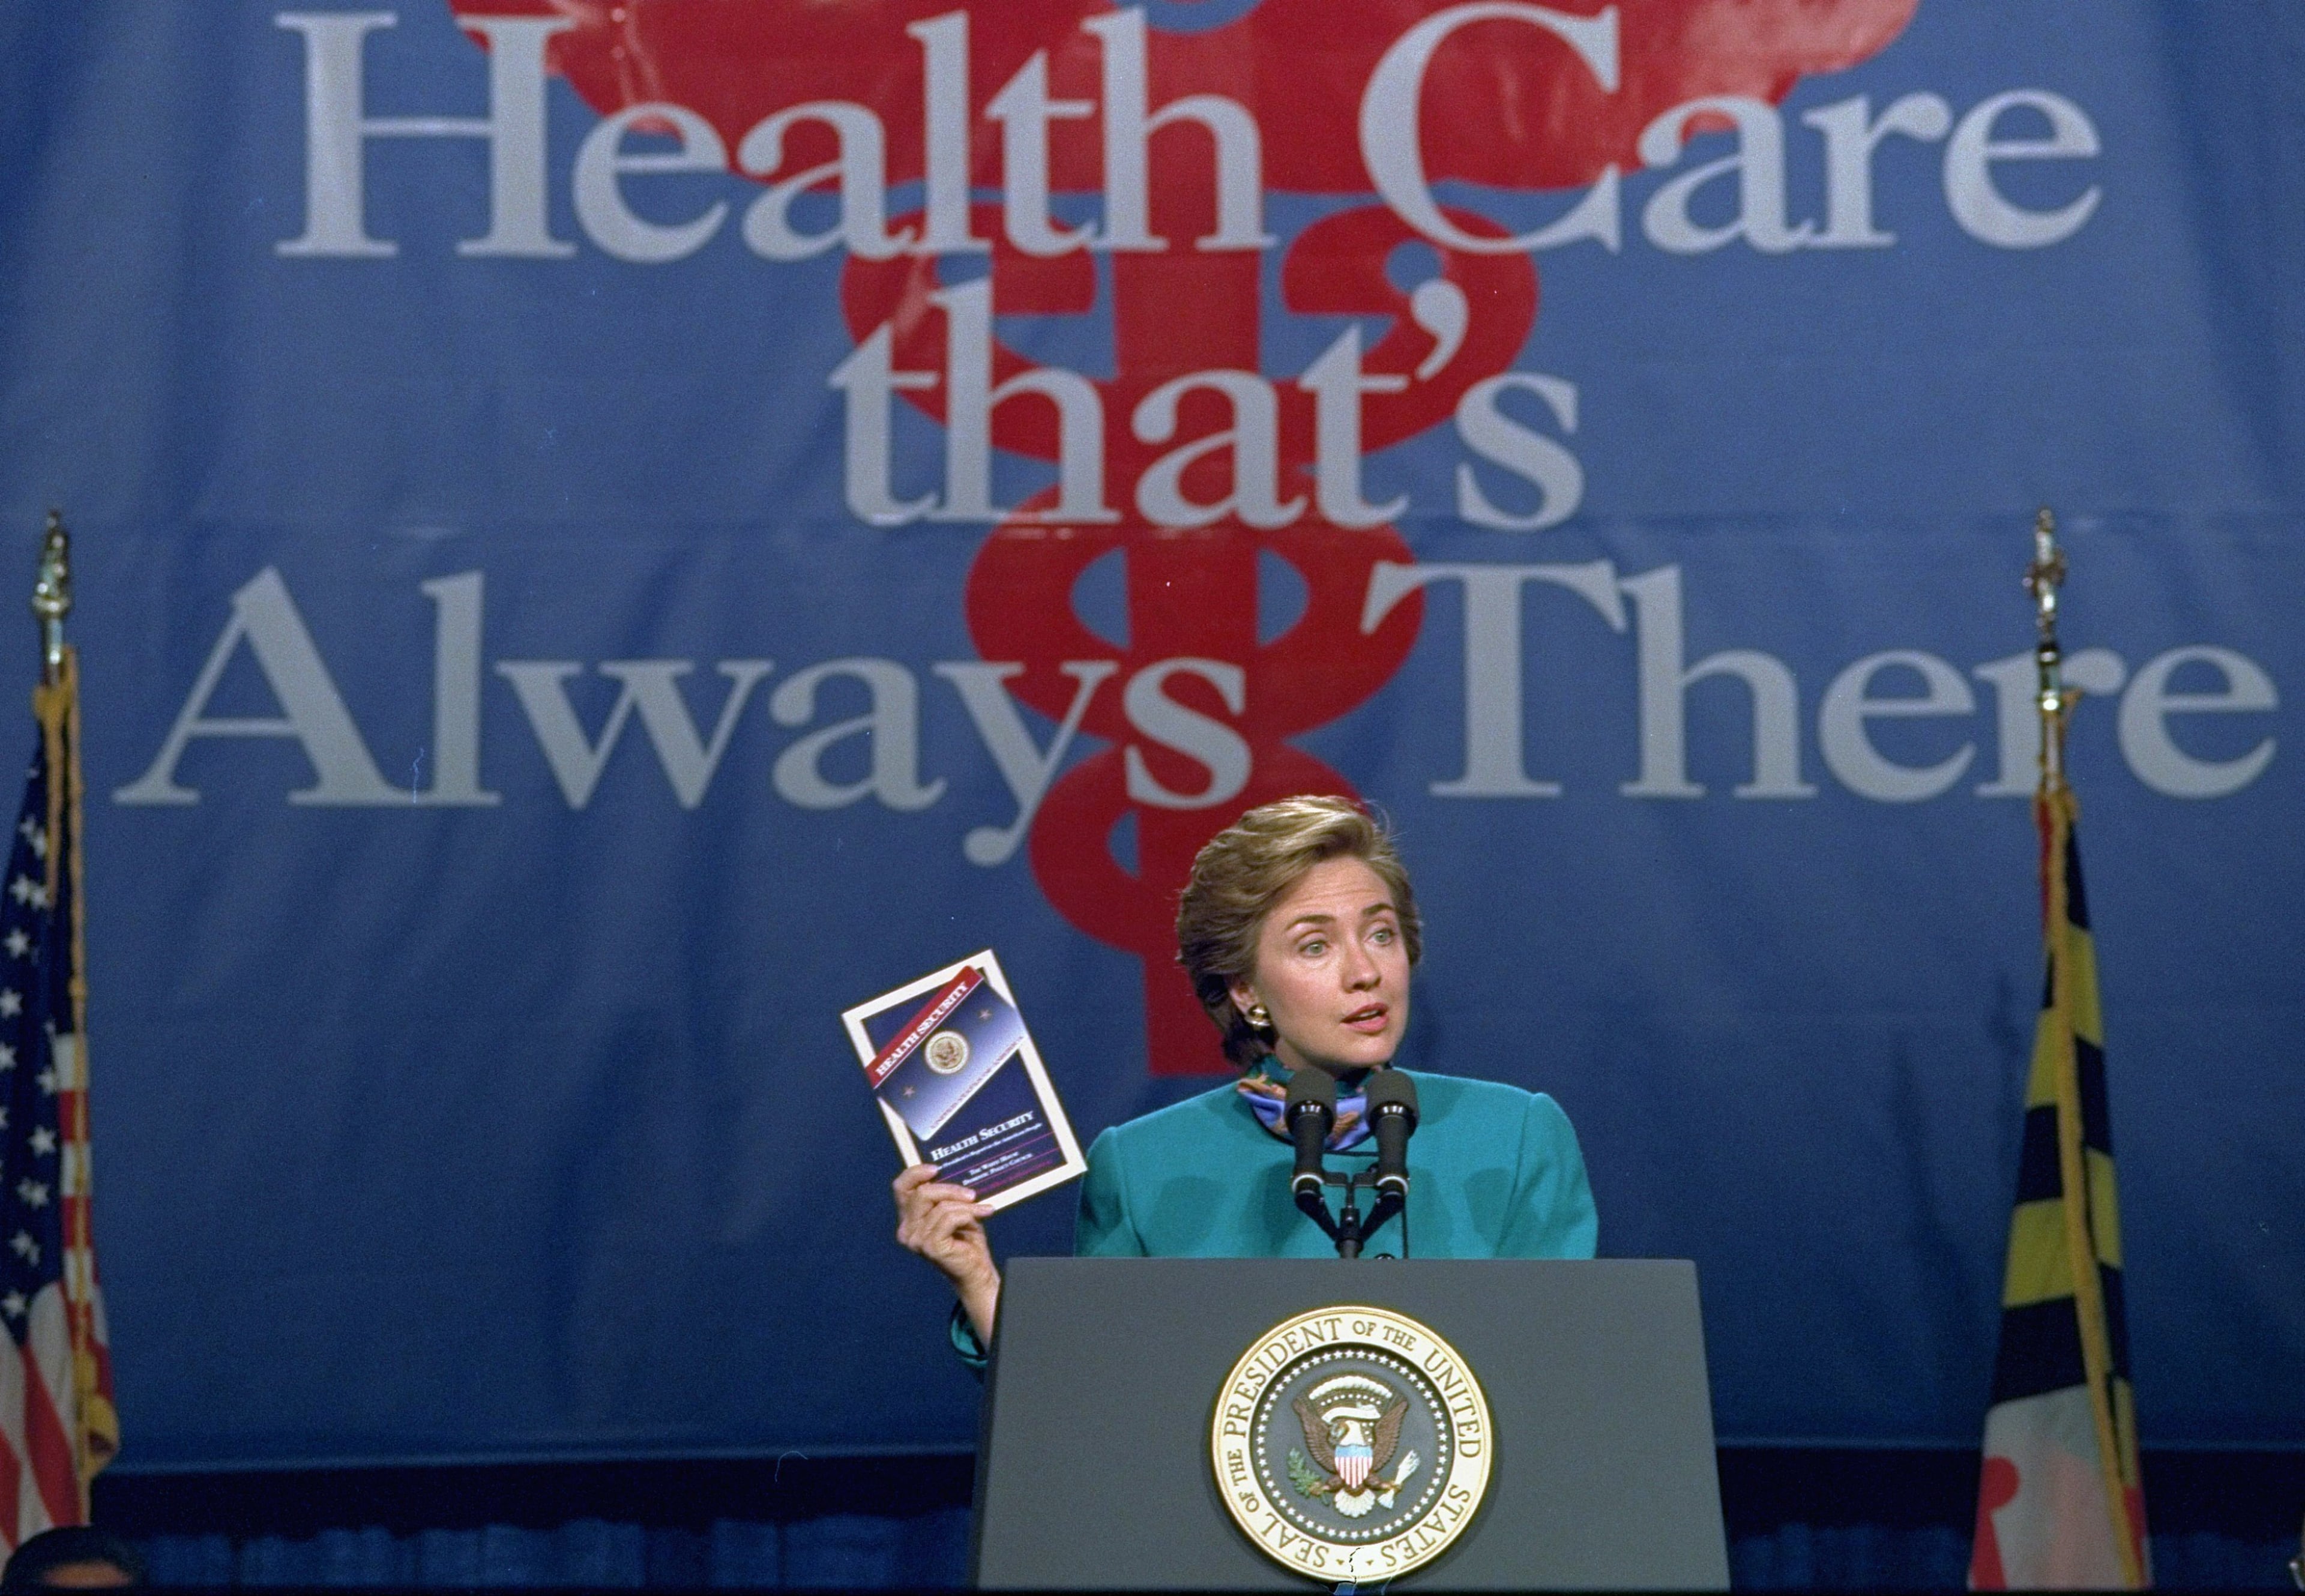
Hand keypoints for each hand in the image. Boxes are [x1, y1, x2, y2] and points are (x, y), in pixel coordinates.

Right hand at [893, 1163, 999, 1342]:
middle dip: (950, 1189)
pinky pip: (950, 1218)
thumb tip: (950, 1171)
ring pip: (941, 1206)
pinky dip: (968, 1214)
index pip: (900, 1189)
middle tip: (971, 1193)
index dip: (915, 1173)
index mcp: (908, 1219)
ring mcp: (916, 1240)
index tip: (937, 1168)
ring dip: (966, 1205)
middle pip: (922, 1193)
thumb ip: (944, 1195)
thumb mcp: (953, 1210)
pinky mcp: (931, 1247)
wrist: (976, 1270)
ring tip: (982, 1208)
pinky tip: (982, 1215)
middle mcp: (906, 1230)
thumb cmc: (965, 1240)